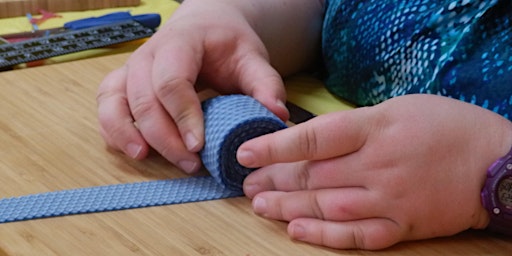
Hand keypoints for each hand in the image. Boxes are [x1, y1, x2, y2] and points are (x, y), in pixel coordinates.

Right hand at [96, 0, 297, 172]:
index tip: (199, 145)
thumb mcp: (251, 56)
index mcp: (180, 42)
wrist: (204, 25)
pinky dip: (113, 129)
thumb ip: (265, 84)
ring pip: (114, 101)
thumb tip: (277, 115)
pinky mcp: (124, 82)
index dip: (183, 115)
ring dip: (126, 133)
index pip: (172, 80)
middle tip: (189, 163)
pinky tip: (133, 149)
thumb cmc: (225, 42)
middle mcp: (148, 54)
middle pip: (143, 99)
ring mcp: (132, 68)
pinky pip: (107, 106)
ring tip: (145, 157)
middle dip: (164, 136)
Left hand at [237, 94, 511, 249]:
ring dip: (289, 208)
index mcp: (376, 128)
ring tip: (260, 206)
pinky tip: (297, 231)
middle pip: (313, 175)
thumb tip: (312, 142)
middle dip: (274, 181)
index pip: (313, 138)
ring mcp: (390, 198)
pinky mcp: (402, 225)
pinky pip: (357, 235)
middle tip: (247, 185)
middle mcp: (378, 164)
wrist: (496, 163)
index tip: (246, 152)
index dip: (274, 146)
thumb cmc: (446, 126)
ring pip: (328, 206)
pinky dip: (325, 235)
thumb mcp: (399, 108)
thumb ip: (355, 125)